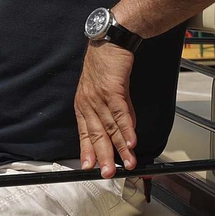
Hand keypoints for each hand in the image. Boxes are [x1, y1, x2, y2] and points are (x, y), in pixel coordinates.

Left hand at [75, 41, 137, 177]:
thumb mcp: (108, 91)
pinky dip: (126, 129)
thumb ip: (116, 113)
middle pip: (97, 135)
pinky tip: (130, 141)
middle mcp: (88, 104)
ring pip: (110, 127)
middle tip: (109, 174)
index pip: (85, 133)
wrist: (110, 41)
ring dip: (119, 147)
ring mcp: (99, 97)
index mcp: (83, 106)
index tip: (90, 168)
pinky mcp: (112, 89)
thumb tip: (126, 132)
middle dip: (104, 156)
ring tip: (127, 162)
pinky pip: (120, 113)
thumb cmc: (106, 64)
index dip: (88, 151)